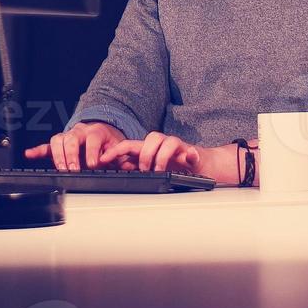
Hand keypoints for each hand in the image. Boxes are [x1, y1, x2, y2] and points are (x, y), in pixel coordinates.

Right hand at [23, 121, 125, 170]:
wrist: (103, 131)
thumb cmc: (109, 142)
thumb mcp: (118, 147)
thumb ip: (119, 156)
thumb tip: (123, 165)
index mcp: (96, 131)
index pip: (93, 139)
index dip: (92, 152)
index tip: (93, 164)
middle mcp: (80, 131)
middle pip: (72, 138)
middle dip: (72, 155)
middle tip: (74, 169)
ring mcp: (68, 136)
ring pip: (58, 140)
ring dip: (58, 155)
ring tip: (62, 169)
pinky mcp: (60, 143)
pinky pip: (47, 146)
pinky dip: (38, 150)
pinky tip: (30, 154)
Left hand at [98, 132, 230, 178]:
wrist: (203, 164)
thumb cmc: (177, 166)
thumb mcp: (154, 168)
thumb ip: (139, 166)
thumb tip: (121, 167)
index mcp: (151, 150)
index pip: (131, 145)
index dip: (117, 150)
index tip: (104, 159)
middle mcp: (163, 145)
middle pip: (150, 138)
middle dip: (144, 154)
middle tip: (144, 169)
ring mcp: (178, 147)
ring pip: (166, 140)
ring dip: (161, 156)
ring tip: (160, 170)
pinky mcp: (193, 153)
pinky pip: (192, 151)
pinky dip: (190, 154)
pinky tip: (189, 158)